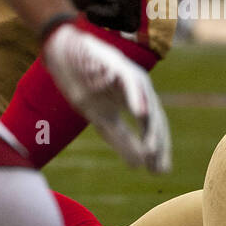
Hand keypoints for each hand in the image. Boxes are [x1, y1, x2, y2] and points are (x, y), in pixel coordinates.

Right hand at [41, 19, 170, 171]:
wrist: (65, 52)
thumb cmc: (85, 84)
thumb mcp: (101, 118)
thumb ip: (120, 139)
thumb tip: (139, 166)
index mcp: (138, 103)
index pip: (153, 130)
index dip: (158, 150)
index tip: (160, 172)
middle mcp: (141, 91)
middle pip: (156, 120)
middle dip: (158, 144)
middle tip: (160, 167)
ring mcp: (132, 77)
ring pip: (147, 104)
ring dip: (150, 128)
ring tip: (152, 149)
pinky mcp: (119, 65)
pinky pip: (131, 84)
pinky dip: (136, 98)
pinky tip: (141, 114)